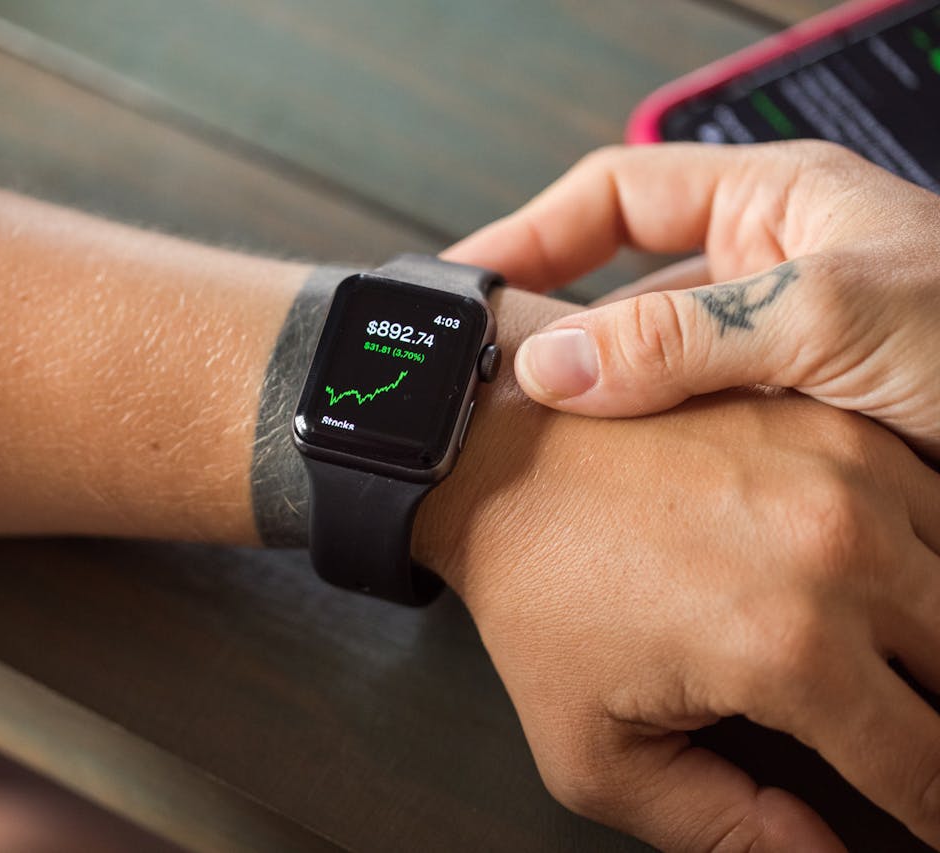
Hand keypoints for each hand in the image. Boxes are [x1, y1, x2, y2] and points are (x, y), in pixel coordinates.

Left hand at [415, 292, 939, 851]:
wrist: (499, 465)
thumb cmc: (537, 595)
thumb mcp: (596, 753)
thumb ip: (720, 828)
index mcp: (788, 651)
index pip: (927, 769)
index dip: (934, 813)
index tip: (923, 817)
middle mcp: (838, 556)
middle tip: (901, 737)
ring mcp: (848, 475)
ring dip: (938, 636)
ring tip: (898, 668)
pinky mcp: (837, 425)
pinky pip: (939, 502)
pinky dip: (930, 553)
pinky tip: (894, 587)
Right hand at [443, 141, 939, 459]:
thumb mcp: (837, 313)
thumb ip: (688, 334)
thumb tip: (554, 367)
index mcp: (769, 210)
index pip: (613, 197)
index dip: (530, 234)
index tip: (466, 286)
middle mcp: (761, 283)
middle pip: (616, 293)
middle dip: (549, 337)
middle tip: (485, 391)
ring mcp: (770, 368)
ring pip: (647, 380)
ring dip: (594, 413)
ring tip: (532, 454)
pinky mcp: (785, 444)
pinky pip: (689, 447)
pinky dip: (648, 472)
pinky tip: (619, 503)